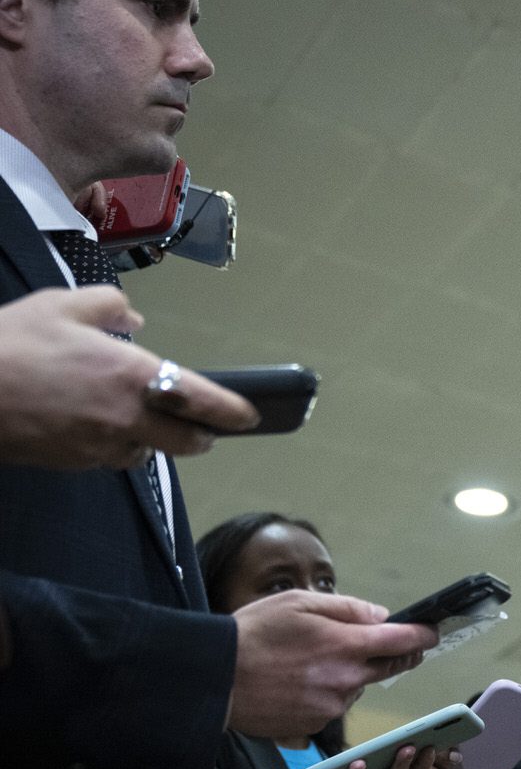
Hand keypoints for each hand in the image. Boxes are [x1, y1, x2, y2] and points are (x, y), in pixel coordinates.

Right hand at [0, 287, 258, 467]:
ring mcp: (100, 445)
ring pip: (145, 452)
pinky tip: (95, 426)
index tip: (250, 417)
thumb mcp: (61, 306)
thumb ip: (108, 307)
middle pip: (187, 442)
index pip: (205, 403)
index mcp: (134, 377)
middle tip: (201, 427)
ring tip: (138, 420)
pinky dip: (113, 445)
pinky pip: (108, 458)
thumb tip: (134, 316)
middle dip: (199, 436)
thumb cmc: (10, 344)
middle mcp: (127, 417)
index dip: (234, 413)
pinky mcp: (74, 462)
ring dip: (151, 440)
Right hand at [229, 591, 437, 738]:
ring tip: (312, 661)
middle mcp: (347, 679)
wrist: (213, 679)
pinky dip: (326, 693)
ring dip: (351, 674)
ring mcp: (332, 705)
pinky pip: (333, 704)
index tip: (432, 632)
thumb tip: (380, 616)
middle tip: (390, 645)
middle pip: (389, 667)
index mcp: (347, 645)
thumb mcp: (299, 603)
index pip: (404, 641)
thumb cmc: (253, 633)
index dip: (423, 636)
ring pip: (357, 686)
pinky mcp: (316, 725)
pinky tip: (299, 682)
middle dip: (395, 654)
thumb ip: (347, 608)